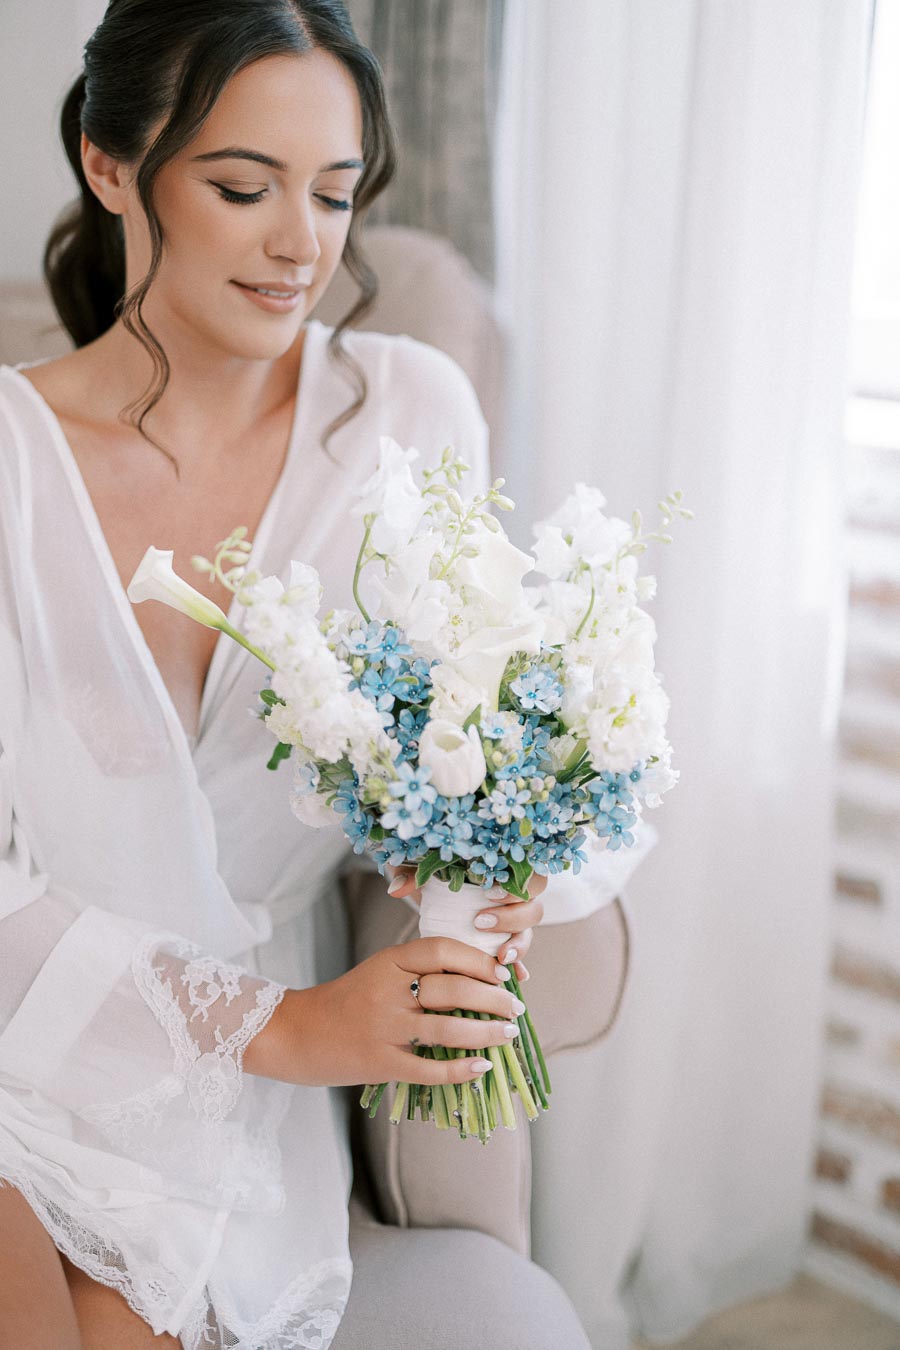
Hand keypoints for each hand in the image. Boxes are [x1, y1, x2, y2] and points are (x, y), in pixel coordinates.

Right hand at [273, 938, 524, 1087]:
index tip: (503, 973)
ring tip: (508, 1035)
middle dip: (493, 999)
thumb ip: (420, 970)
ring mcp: (383, 1028)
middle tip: (515, 1008)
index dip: (479, 960)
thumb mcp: (380, 971)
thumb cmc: (347, 1000)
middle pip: (452, 989)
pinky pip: (428, 1068)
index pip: (442, 950)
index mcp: (388, 961)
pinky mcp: (380, 1063)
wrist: (296, 1033)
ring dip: (485, 1033)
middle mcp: (387, 991)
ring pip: (446, 1029)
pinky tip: (481, 1068)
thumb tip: (480, 978)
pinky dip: (459, 1070)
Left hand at [385, 864, 546, 981]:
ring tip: (500, 958)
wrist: (429, 892)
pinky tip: (517, 977)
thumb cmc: (431, 874)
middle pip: (533, 907)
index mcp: (500, 872)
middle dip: (514, 919)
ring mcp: (510, 922)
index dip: (513, 886)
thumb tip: (397, 889)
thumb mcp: (419, 869)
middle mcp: (512, 897)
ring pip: (528, 933)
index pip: (525, 875)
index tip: (488, 894)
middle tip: (482, 925)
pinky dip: (518, 967)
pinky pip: (518, 957)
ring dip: (519, 946)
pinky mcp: (502, 943)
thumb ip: (410, 873)